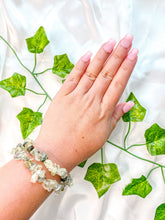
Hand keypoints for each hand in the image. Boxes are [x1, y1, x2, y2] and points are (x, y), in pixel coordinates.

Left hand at [34, 34, 137, 170]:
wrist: (56, 151)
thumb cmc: (81, 146)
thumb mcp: (104, 135)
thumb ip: (116, 116)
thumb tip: (128, 103)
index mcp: (104, 111)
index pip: (119, 83)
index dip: (127, 67)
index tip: (133, 53)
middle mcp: (92, 100)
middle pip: (108, 73)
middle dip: (118, 54)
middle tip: (126, 39)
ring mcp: (76, 96)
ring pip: (92, 72)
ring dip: (102, 55)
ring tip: (110, 42)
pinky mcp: (62, 95)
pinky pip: (73, 77)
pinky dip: (80, 65)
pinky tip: (88, 54)